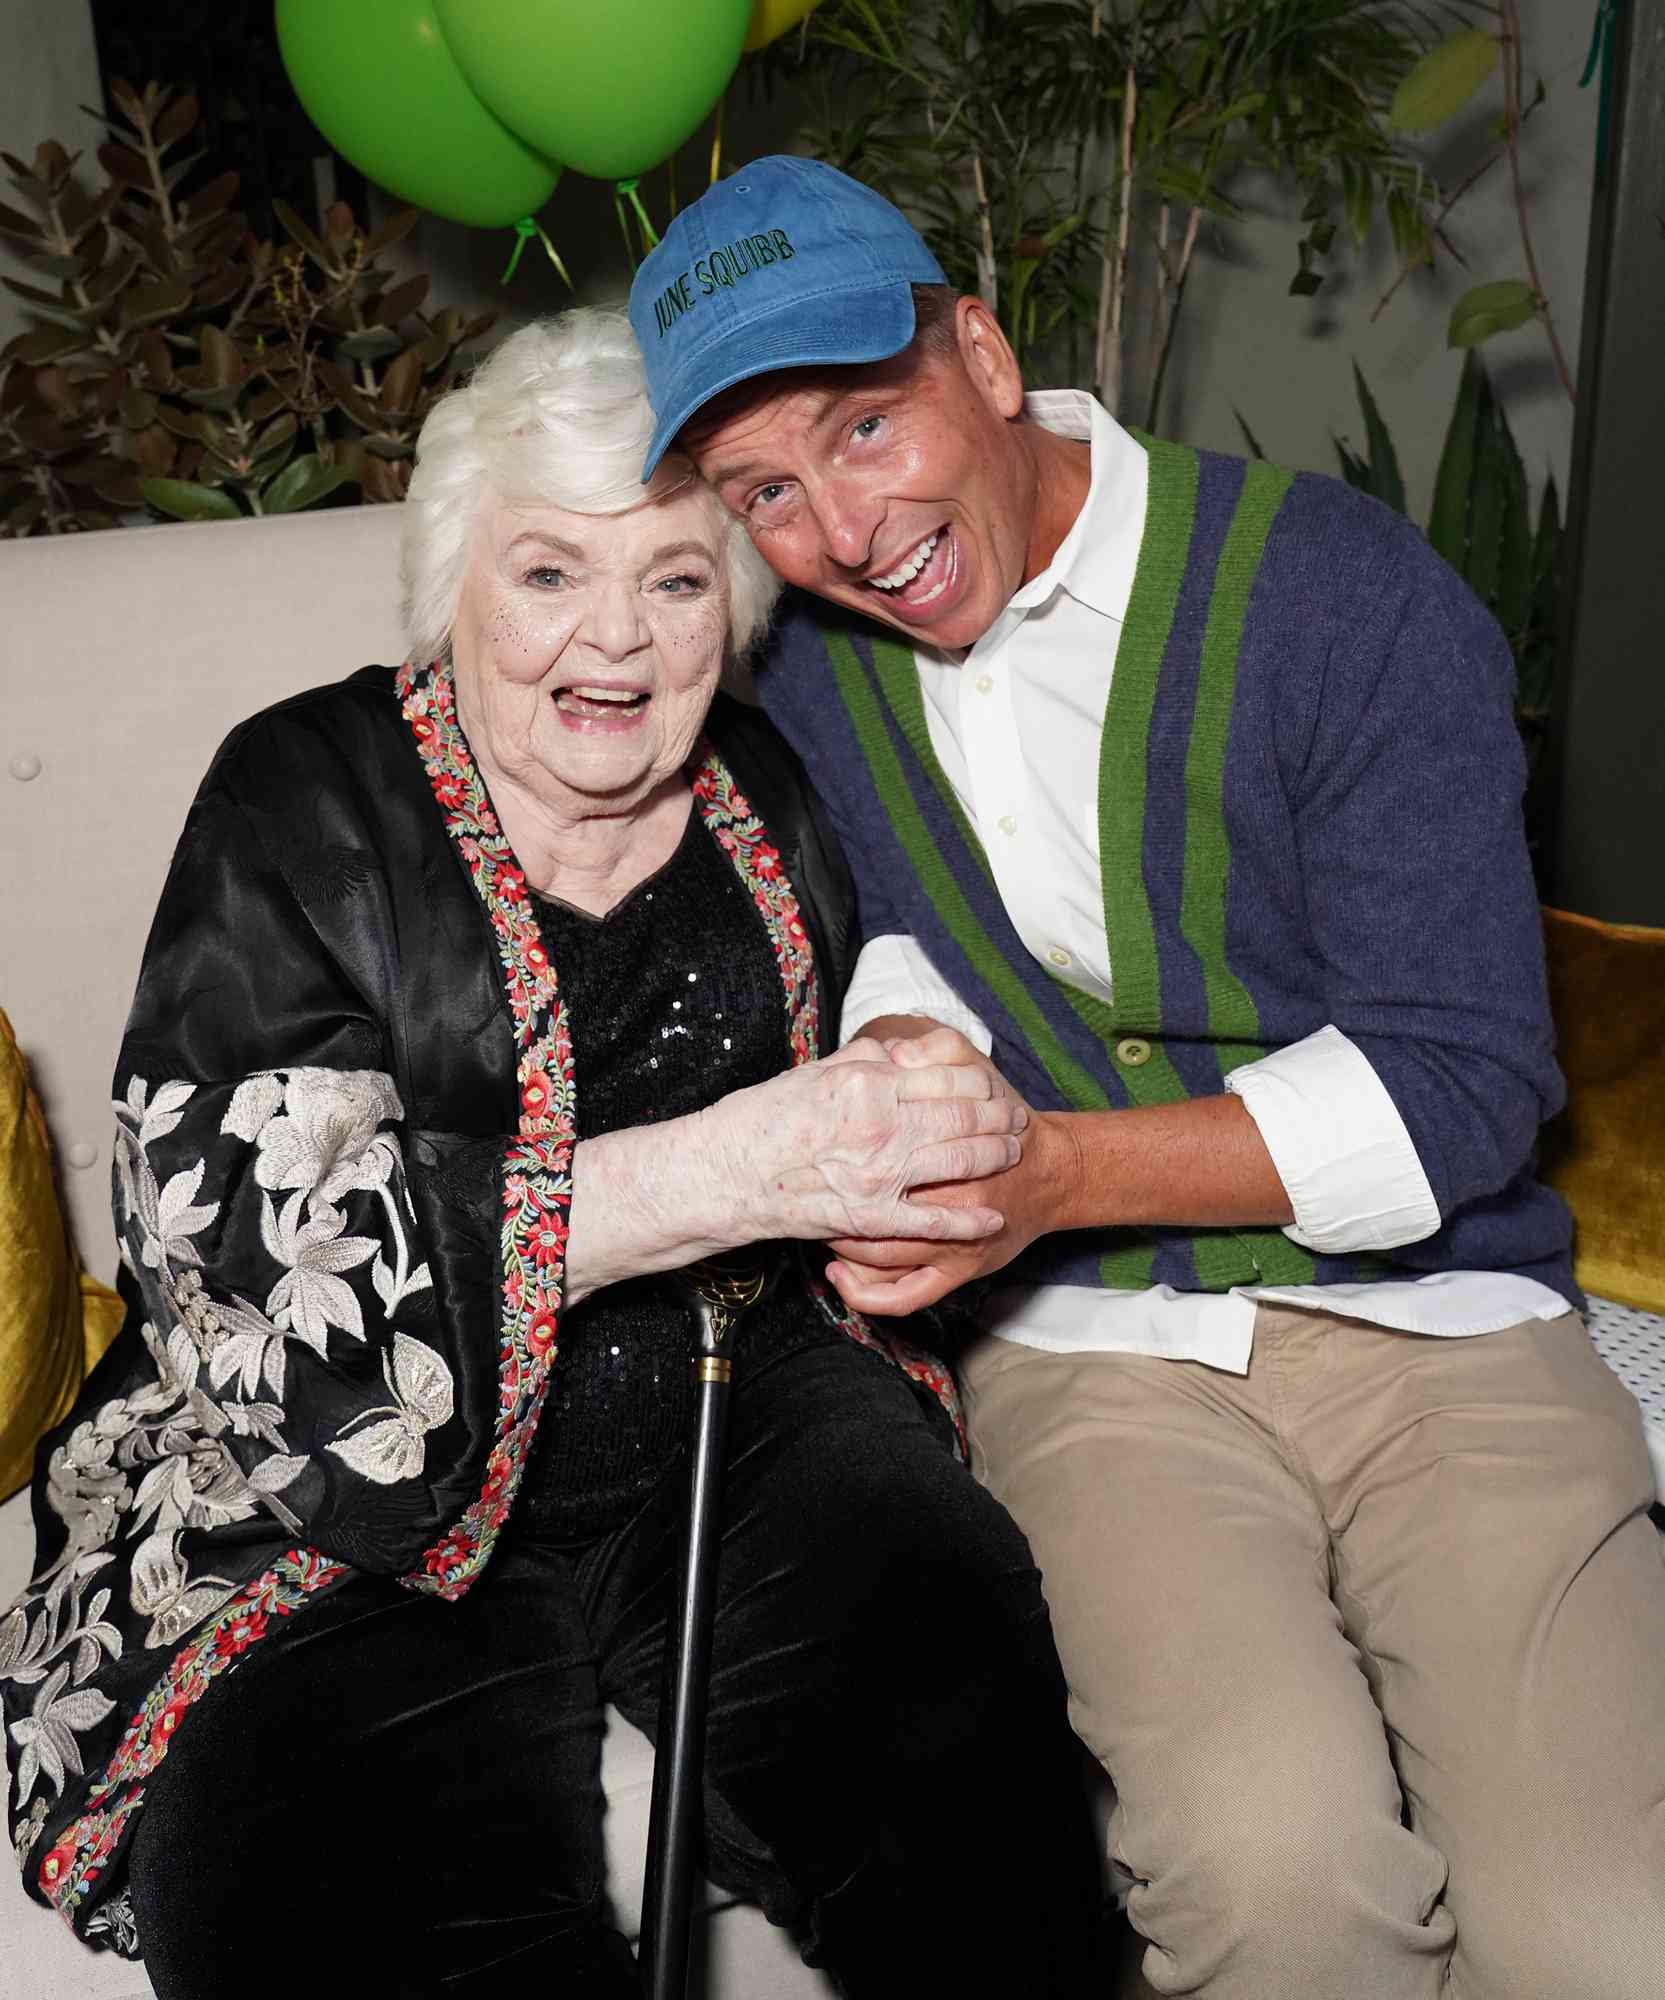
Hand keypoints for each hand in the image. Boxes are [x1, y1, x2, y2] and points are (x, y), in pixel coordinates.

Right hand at [699, 1038, 1028, 1248]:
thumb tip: (901, 1051)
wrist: (725, 1174)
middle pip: (964, 1117)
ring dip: (994, 1157)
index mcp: (868, 1084)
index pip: (946, 1077)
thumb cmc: (764, 1120)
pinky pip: (932, 1221)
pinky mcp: (870, 1217)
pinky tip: (991, 1218)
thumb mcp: (816, 1072)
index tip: (994, 1085)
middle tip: (1018, 1120)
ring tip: (1012, 1154)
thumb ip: (865, 1061)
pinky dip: (969, 1221)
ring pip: (959, 1162)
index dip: (980, 1082)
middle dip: (1000, 1118)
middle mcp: (881, 1126)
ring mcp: (879, 1174)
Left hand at [826, 1052, 1065, 1316]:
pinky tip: (840, 1277)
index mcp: (943, 1152)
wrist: (1050, 1174)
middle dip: (829, 1206)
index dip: (833, 1154)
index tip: (813, 1148)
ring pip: (876, 1259)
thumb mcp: (975, 1069)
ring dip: (840, 1246)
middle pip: (866, 1213)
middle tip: (808, 1193)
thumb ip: (935, 1050)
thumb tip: (892, 1051)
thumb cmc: (1003, 1121)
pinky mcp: (956, 1274)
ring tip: (817, 1228)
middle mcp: (947, 1204)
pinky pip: (903, 1296)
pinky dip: (866, 1294)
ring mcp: (951, 1247)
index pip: (870, 1159)